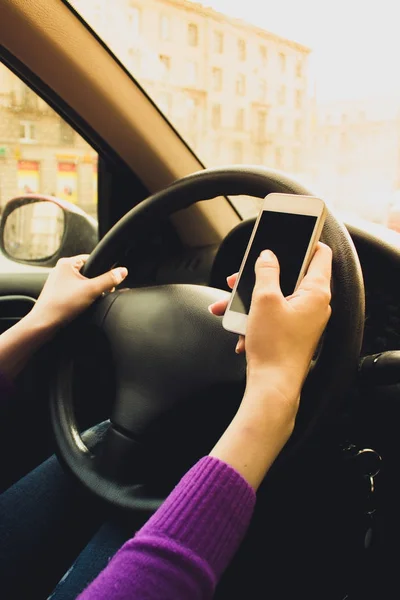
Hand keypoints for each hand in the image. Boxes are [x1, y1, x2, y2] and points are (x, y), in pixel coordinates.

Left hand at [30, 255, 127, 329]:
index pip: (91, 259)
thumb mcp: (91, 290)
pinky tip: (80, 307)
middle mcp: (60, 271)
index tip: (107, 282)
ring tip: (86, 301)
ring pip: (81, 284)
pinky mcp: (57, 295)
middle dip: (96, 283)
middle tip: (97, 293)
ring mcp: (57, 283)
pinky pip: (74, 293)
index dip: (102, 270)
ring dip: (88, 292)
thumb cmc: (62, 305)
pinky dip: (80, 299)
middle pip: (87, 272)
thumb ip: (109, 280)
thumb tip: (122, 271)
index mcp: (66, 263)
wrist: (44, 324)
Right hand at [208, 243, 331, 488]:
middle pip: (289, 276)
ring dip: (250, 299)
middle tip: (241, 275)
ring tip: (228, 304)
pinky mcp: (292, 333)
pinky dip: (254, 318)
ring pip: (275, 297)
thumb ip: (266, 271)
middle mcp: (315, 305)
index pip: (320, 255)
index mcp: (316, 292)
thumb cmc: (274, 347)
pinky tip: (238, 328)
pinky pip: (272, 316)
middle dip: (260, 275)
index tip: (290, 233)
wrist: (272, 386)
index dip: (305, 241)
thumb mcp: (264, 300)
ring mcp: (304, 320)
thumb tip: (268, 255)